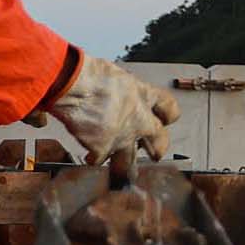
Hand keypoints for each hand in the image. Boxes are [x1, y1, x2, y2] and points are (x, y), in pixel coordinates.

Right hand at [48, 56, 180, 159]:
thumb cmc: (88, 73)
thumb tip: (108, 90)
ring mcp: (122, 137)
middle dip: (157, 148)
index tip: (164, 119)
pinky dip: (92, 158)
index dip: (167, 115)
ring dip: (123, 164)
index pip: (169, 108)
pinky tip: (88, 156)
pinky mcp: (103, 149)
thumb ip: (118, 89)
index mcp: (143, 95)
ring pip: (130, 160)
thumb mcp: (112, 74)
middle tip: (154, 153)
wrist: (74, 85)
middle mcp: (139, 119)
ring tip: (121, 171)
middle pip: (160, 141)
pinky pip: (99, 159)